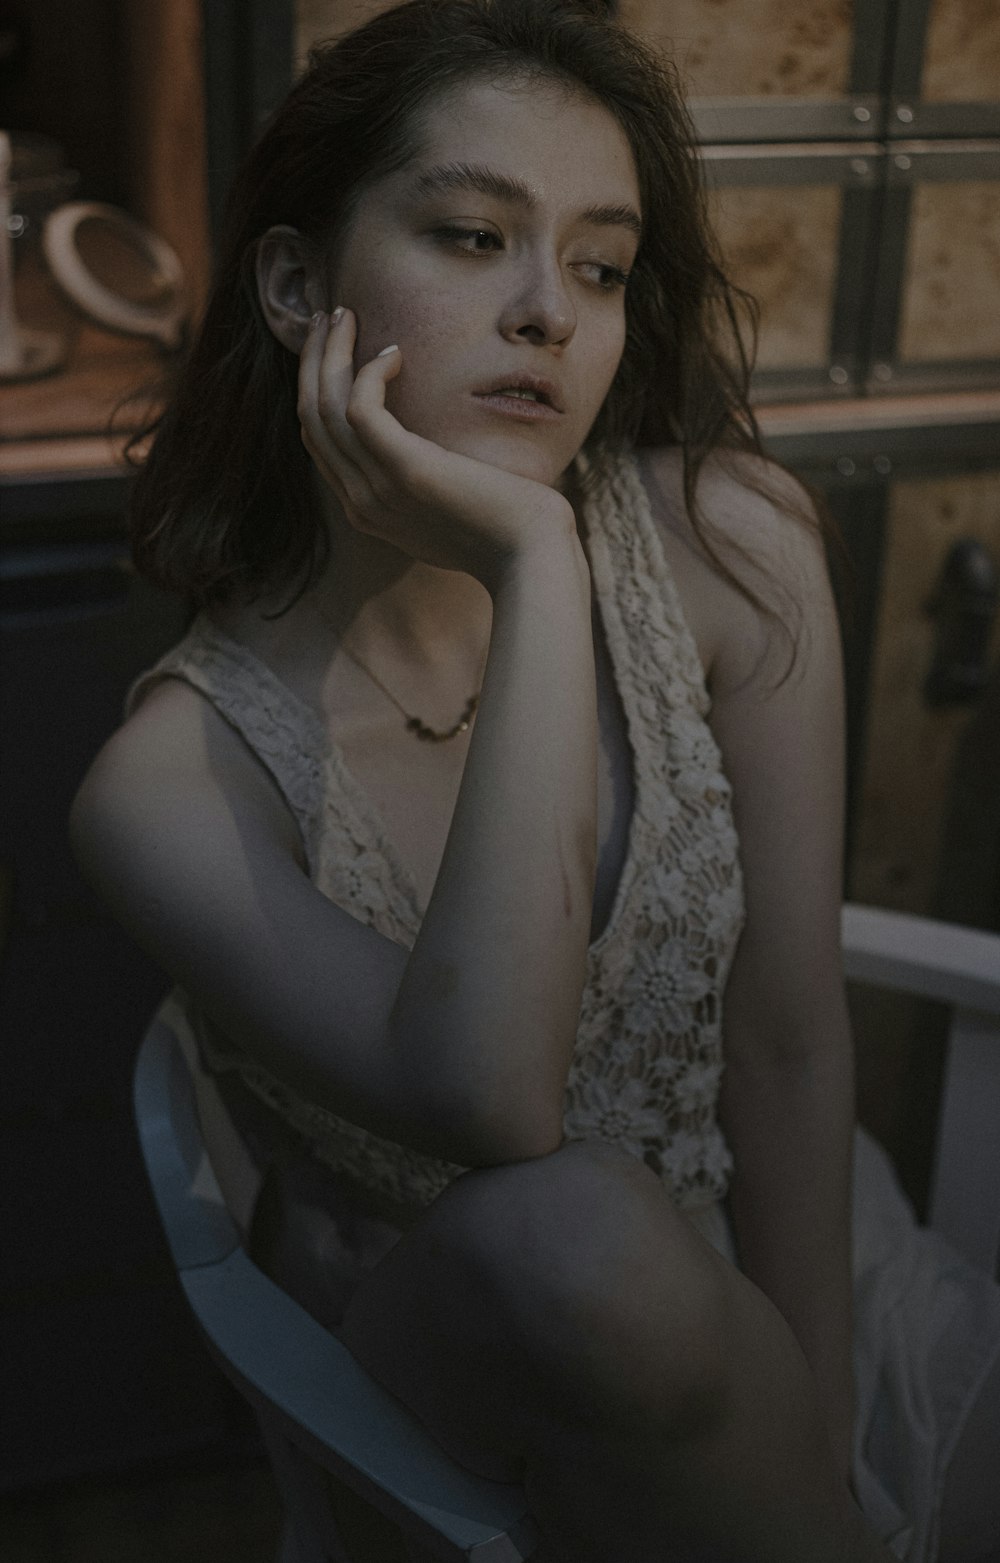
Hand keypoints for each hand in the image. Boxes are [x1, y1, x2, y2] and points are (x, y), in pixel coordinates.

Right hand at [297, 308, 574, 590]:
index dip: (317, 387)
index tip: (333, 346)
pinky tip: (395, 353)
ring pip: (324, 408)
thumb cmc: (506, 531)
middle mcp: (361, 501)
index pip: (319, 440)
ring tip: (344, 315)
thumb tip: (431, 451)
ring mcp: (378, 489)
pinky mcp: (406, 470)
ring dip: (330, 354)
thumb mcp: (450, 507)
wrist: (531, 558)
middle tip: (328, 317)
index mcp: (366, 509)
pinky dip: (369, 373)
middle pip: (311, 418)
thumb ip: (425, 482)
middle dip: (314, 361)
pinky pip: (359, 409)